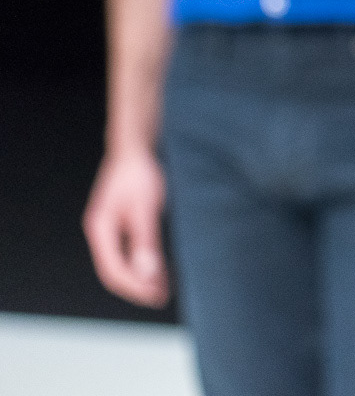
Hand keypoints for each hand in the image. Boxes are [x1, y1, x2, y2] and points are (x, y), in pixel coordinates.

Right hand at [83, 148, 169, 307]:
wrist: (134, 148)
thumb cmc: (139, 174)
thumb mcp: (145, 208)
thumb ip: (145, 241)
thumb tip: (147, 274)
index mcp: (101, 229)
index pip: (113, 270)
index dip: (134, 287)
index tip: (155, 296)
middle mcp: (100, 231)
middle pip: (114, 269)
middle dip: (136, 286)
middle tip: (161, 297)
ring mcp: (108, 227)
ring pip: (121, 261)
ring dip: (140, 276)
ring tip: (163, 288)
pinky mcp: (119, 222)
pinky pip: (127, 250)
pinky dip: (142, 262)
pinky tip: (160, 267)